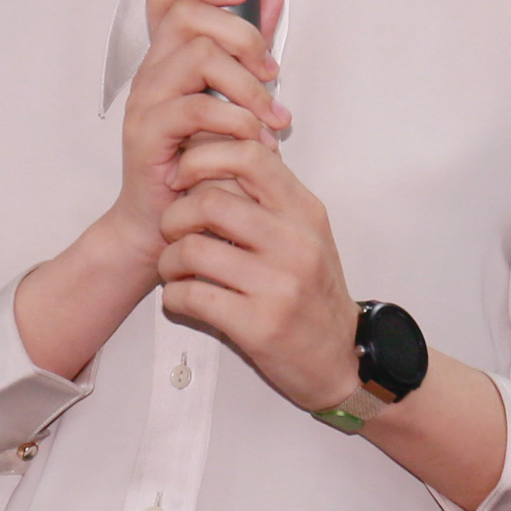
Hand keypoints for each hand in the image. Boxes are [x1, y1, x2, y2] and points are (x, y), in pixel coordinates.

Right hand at [16, 0, 287, 380]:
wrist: (162, 225)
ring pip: (198, 56)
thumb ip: (248, 48)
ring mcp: (146, 102)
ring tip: (272, 118)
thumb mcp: (231, 98)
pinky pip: (195, 108)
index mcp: (169, 58)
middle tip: (272, 73)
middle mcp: (152, 72)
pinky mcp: (148, 135)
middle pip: (187, 16)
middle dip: (242, 35)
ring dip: (247, 84)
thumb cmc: (197, 164)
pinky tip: (254, 142)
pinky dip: (235, 121)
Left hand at [158, 132, 359, 411]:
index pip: (250, 155)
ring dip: (169, 260)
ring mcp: (278, 285)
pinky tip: (183, 298)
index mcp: (304, 211)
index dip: (204, 157)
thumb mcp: (307, 232)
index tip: (185, 177)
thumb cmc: (313, 291)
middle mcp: (295, 242)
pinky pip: (192, 297)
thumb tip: (217, 153)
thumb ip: (270, 197)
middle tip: (172, 231)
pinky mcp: (259, 325)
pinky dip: (174, 297)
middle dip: (175, 216)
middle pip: (209, 202)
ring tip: (175, 269)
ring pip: (192, 251)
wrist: (340, 356)